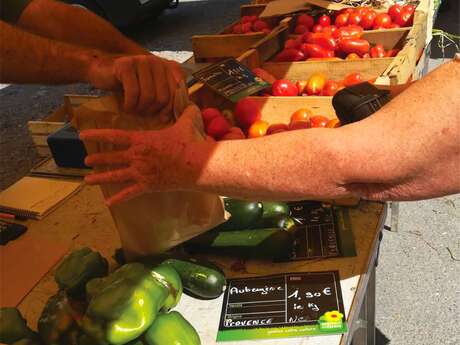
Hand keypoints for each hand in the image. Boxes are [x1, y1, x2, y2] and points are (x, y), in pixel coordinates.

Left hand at [80, 105, 205, 205]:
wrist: (193, 165)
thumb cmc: (188, 144)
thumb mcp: (185, 124)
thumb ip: (185, 113)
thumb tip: (191, 104)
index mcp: (141, 140)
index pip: (113, 136)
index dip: (96, 135)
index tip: (82, 135)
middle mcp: (136, 156)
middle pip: (111, 157)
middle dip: (97, 158)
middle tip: (86, 160)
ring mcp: (140, 172)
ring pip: (115, 176)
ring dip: (100, 178)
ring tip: (87, 180)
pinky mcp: (147, 185)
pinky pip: (129, 193)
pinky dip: (118, 199)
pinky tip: (108, 203)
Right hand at [87, 53, 185, 119]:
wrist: (103, 73)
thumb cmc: (131, 85)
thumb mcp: (153, 91)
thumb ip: (168, 98)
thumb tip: (177, 116)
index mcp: (169, 67)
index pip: (179, 91)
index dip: (172, 108)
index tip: (162, 118)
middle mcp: (158, 61)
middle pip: (163, 96)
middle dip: (153, 110)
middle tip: (143, 113)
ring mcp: (142, 61)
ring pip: (149, 96)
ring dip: (140, 109)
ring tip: (135, 109)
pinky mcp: (126, 65)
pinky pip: (133, 93)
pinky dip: (130, 105)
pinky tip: (126, 107)